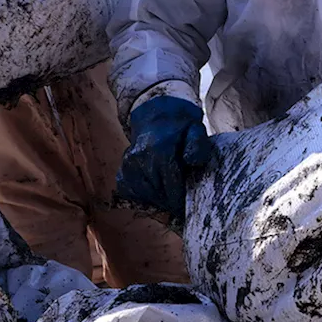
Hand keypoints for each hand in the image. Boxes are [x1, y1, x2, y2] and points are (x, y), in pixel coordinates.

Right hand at [116, 96, 214, 217]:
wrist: (157, 112)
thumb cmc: (181, 125)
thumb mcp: (196, 129)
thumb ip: (198, 145)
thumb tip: (192, 161)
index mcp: (160, 148)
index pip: (171, 184)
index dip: (179, 200)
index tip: (188, 209)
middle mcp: (141, 156)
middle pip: (157, 192)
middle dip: (170, 203)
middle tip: (182, 208)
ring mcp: (129, 162)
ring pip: (143, 194)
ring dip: (157, 201)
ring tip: (170, 201)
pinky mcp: (124, 167)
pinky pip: (130, 190)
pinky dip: (142, 195)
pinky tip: (155, 193)